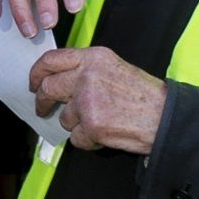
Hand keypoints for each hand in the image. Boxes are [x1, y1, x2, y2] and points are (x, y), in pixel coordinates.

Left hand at [28, 46, 165, 152]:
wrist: (165, 117)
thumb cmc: (144, 95)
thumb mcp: (114, 67)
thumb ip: (87, 68)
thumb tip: (59, 79)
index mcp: (93, 58)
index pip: (51, 60)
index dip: (37, 72)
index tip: (33, 83)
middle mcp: (87, 76)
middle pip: (48, 88)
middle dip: (42, 102)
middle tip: (43, 109)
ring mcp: (87, 101)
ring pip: (65, 117)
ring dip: (77, 124)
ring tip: (100, 121)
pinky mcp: (91, 125)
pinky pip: (76, 137)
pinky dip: (87, 140)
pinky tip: (105, 134)